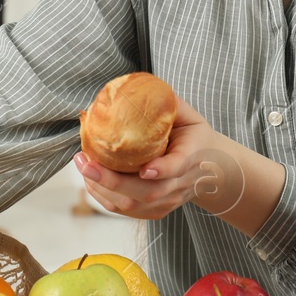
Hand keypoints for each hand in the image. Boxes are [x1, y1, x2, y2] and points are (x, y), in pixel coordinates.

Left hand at [73, 93, 245, 220]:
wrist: (212, 169)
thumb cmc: (194, 136)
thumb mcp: (189, 117)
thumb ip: (169, 104)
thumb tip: (137, 85)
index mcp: (192, 157)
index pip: (178, 167)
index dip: (162, 170)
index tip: (144, 169)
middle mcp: (180, 185)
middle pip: (148, 192)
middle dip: (113, 181)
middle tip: (86, 163)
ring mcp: (168, 201)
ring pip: (133, 204)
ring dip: (102, 188)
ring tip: (83, 166)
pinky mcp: (156, 211)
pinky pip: (126, 210)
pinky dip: (104, 196)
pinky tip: (90, 179)